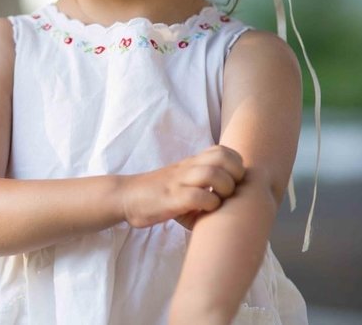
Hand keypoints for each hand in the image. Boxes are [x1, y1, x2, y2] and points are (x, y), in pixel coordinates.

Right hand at [120, 145, 244, 228]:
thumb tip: (229, 198)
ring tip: (219, 200)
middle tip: (231, 191)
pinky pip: (199, 196)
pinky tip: (205, 210)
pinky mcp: (171, 199)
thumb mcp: (181, 181)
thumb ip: (201, 183)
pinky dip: (209, 204)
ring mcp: (179, 182)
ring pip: (213, 173)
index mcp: (191, 163)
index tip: (234, 182)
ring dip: (224, 189)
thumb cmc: (157, 195)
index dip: (236, 165)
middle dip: (236, 175)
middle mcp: (187, 168)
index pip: (223, 150)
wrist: (125, 197)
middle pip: (223, 157)